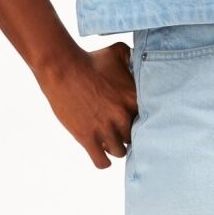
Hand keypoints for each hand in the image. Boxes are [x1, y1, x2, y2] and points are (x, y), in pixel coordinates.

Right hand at [34, 41, 136, 168]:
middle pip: (134, 137)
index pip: (149, 120)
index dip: (141, 120)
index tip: (133, 119)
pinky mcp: (87, 138)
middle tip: (120, 129)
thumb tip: (142, 60)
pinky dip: (103, 161)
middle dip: (127, 134)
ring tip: (110, 140)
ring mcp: (105, 129)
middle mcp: (122, 116)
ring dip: (115, 147)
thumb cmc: (91, 59)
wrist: (63, 69)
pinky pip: (102, 162)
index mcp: (133, 98)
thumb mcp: (119, 52)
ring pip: (120, 152)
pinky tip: (102, 153)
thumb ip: (135, 58)